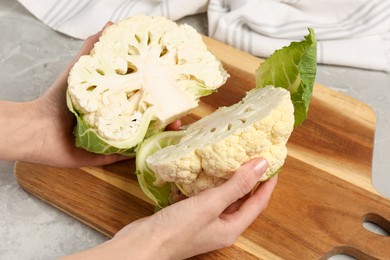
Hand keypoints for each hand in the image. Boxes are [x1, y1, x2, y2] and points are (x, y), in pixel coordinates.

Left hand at [24, 24, 179, 167]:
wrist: (39, 128)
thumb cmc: (59, 99)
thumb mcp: (80, 69)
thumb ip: (94, 48)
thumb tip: (111, 24)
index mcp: (114, 101)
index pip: (143, 97)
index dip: (160, 94)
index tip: (175, 89)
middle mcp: (118, 119)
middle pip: (149, 118)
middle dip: (167, 115)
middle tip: (182, 112)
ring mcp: (116, 138)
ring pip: (145, 136)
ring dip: (163, 132)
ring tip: (177, 126)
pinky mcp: (110, 155)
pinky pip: (132, 154)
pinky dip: (146, 150)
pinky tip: (162, 145)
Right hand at [64, 158, 276, 258]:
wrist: (142, 244)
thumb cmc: (178, 228)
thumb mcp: (211, 204)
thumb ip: (236, 185)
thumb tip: (262, 165)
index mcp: (231, 227)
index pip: (257, 203)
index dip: (267, 184)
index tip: (272, 164)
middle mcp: (219, 226)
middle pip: (240, 200)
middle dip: (248, 180)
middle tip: (251, 157)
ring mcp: (202, 221)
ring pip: (220, 197)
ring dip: (225, 179)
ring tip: (229, 158)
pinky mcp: (187, 216)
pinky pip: (201, 197)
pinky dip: (204, 184)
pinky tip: (201, 170)